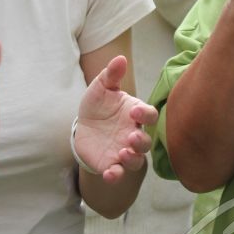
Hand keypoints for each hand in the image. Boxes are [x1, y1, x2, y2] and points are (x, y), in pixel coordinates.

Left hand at [75, 55, 157, 182]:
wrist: (83, 127)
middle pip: (146, 141)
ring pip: (136, 160)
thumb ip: (111, 75)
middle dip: (141, 140)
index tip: (135, 111)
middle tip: (131, 137)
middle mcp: (133, 134)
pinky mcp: (111, 165)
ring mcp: (124, 151)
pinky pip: (118, 173)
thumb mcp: (101, 88)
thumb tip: (120, 58)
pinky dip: (116, 175)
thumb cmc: (98, 105)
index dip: (146, 114)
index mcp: (135, 114)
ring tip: (123, 154)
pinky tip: (109, 174)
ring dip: (132, 159)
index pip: (149, 115)